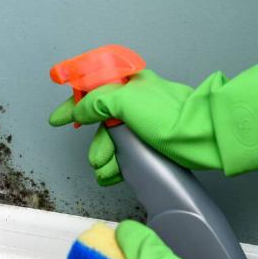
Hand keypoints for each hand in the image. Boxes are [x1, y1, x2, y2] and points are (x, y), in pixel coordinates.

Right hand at [49, 70, 225, 185]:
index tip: (57, 120)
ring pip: (113, 141)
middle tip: (98, 159)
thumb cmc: (169, 116)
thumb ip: (96, 103)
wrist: (200, 138)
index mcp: (128, 84)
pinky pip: (126, 153)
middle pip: (100, 123)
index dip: (73, 105)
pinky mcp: (151, 142)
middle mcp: (134, 101)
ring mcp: (143, 123)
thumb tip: (79, 111)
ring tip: (108, 171)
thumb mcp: (124, 101)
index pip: (91, 91)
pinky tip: (116, 175)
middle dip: (98, 144)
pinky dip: (118, 165)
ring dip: (106, 158)